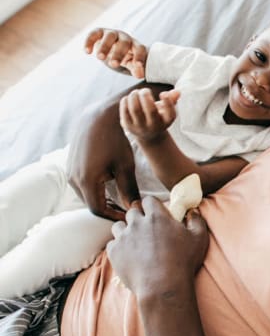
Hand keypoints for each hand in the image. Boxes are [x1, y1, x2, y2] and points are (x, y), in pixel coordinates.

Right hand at [67, 101, 139, 221]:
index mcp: (87, 181)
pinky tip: (110, 188)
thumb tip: (134, 209)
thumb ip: (129, 190)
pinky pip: (81, 186)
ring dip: (102, 200)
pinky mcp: (69, 167)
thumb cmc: (115, 142)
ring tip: (121, 201)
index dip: (114, 216)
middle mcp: (73, 179)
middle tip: (127, 211)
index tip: (129, 217)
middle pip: (91, 204)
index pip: (98, 210)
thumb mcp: (126, 167)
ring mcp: (69, 172)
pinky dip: (95, 191)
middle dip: (109, 210)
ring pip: (86, 196)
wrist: (98, 119)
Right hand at [85, 28, 147, 78]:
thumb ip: (136, 69)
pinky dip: (90, 41)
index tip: (137, 66)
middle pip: (124, 42)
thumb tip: (139, 75)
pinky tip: (87, 52)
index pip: (140, 49)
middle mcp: (125, 37)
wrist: (113, 45)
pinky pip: (94, 34)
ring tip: (100, 58)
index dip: (140, 57)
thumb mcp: (131, 63)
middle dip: (119, 53)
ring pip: (110, 37)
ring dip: (105, 47)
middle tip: (114, 64)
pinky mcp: (99, 32)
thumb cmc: (125, 56)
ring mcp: (112, 33)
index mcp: (135, 45)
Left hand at [107, 197, 208, 298]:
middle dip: (138, 218)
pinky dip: (119, 247)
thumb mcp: (199, 239)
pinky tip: (128, 255)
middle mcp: (137, 223)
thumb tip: (192, 212)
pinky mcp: (114, 252)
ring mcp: (124, 237)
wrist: (162, 286)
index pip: (149, 200)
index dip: (152, 206)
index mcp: (157, 216)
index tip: (156, 214)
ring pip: (119, 226)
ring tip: (135, 242)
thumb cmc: (183, 261)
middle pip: (132, 212)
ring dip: (126, 231)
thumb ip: (197, 220)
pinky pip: (112, 244)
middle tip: (146, 229)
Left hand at [119, 88, 179, 141]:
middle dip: (146, 95)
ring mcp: (140, 127)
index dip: (168, 102)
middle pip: (151, 110)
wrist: (146, 134)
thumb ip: (171, 100)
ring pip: (135, 109)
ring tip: (136, 92)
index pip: (170, 113)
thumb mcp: (166, 110)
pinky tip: (129, 98)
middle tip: (145, 90)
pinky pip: (125, 110)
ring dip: (134, 96)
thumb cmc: (158, 117)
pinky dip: (126, 100)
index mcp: (166, 122)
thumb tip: (177, 91)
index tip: (163, 93)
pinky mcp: (127, 126)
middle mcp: (154, 126)